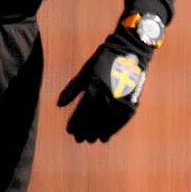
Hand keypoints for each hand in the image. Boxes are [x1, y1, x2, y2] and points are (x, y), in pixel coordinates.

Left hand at [56, 28, 151, 144]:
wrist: (130, 51)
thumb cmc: (103, 60)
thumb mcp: (85, 72)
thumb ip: (72, 89)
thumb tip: (59, 104)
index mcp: (94, 88)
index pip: (82, 113)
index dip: (76, 124)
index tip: (70, 131)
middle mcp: (107, 97)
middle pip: (93, 121)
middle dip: (85, 131)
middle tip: (78, 139)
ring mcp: (120, 102)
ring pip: (106, 124)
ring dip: (97, 133)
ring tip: (90, 140)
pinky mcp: (131, 104)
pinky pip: (120, 122)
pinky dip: (112, 131)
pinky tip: (105, 137)